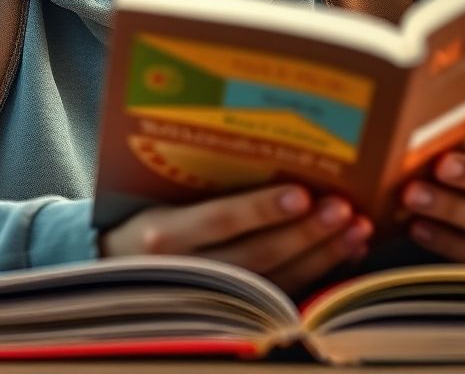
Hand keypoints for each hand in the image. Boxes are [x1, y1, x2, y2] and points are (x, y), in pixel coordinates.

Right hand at [100, 183, 372, 294]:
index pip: (220, 221)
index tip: (303, 193)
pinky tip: (342, 254)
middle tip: (345, 208)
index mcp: (164, 234)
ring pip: (274, 282)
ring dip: (320, 255)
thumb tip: (266, 148)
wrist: (109, 268)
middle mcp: (185, 272)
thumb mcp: (156, 193)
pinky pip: (279, 298)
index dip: (263, 209)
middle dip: (306, 234)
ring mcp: (207, 301)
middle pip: (256, 256)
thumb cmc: (141, 214)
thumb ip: (202, 178)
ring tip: (355, 229)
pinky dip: (314, 275)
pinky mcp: (227, 315)